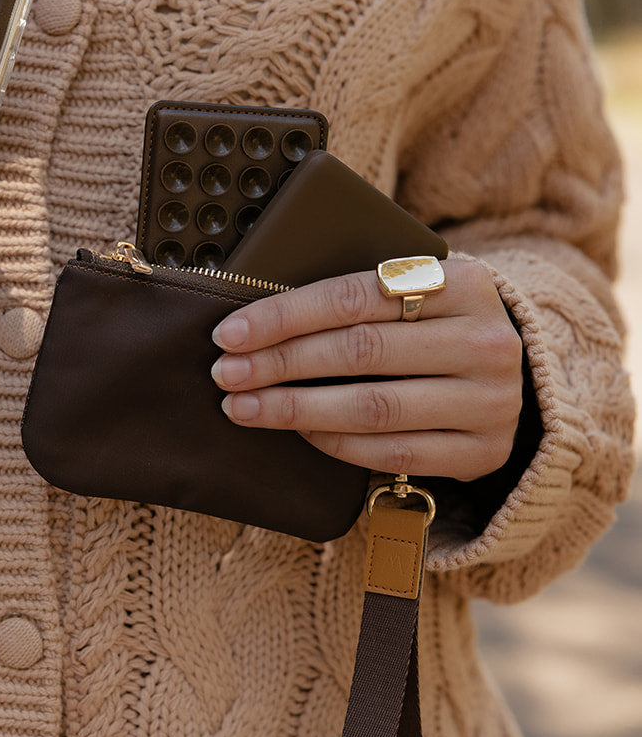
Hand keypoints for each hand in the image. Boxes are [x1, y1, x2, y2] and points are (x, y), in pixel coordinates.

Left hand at [210, 260, 523, 480]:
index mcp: (465, 283)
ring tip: (244, 407)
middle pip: (360, 351)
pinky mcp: (484, 451)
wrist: (511, 378)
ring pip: (374, 407)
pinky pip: (393, 453)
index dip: (285, 315)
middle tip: (226, 373)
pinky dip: (335, 442)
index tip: (230, 333)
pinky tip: (297, 431)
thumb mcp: (413, 294)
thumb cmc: (434, 327)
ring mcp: (491, 401)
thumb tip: (257, 319)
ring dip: (295, 409)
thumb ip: (357, 295)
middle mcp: (487, 341)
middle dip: (280, 363)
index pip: (355, 296)